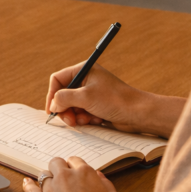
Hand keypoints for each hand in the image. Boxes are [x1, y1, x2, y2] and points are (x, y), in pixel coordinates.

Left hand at [23, 157, 127, 191]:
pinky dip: (28, 185)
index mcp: (85, 174)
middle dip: (58, 168)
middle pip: (56, 163)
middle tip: (62, 178)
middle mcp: (66, 177)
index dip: (74, 166)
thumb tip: (98, 176)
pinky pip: (30, 188)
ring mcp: (51, 188)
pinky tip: (27, 183)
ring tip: (50, 187)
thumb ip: (106, 185)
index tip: (74, 172)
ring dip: (47, 179)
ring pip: (44, 175)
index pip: (75, 160)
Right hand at [45, 62, 185, 137]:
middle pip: (63, 95)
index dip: (52, 95)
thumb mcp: (85, 97)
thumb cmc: (115, 100)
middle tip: (69, 121)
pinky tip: (96, 120)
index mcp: (83, 70)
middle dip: (65, 109)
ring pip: (71, 106)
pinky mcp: (96, 106)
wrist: (138, 113)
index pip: (57, 80)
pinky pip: (81, 113)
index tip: (52, 110)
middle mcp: (86, 80)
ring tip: (86, 119)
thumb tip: (52, 105)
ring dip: (76, 116)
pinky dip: (85, 118)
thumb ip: (64, 98)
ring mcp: (91, 94)